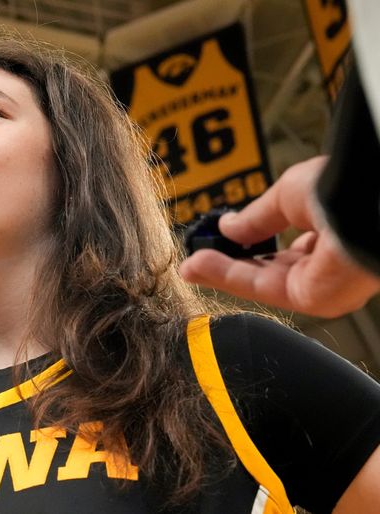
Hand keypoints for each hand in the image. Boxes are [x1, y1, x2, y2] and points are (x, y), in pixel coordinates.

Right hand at [179, 156, 379, 317]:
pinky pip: (259, 287)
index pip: (286, 246)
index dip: (251, 241)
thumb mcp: (288, 194)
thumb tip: (228, 226)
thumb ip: (257, 217)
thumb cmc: (343, 190)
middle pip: (270, 268)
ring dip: (222, 270)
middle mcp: (329, 264)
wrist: (366, 204)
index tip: (222, 238)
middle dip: (231, 261)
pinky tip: (200, 265)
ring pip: (260, 279)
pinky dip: (227, 275)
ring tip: (191, 263)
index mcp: (333, 234)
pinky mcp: (312, 299)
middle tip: (199, 255)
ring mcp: (322, 284)